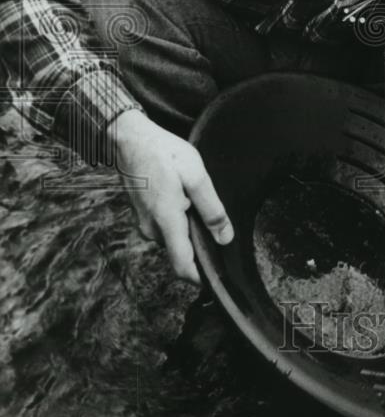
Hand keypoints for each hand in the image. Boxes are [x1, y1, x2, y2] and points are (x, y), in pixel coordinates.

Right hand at [109, 109, 233, 284]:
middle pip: (180, 252)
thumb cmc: (162, 152)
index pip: (183, 267)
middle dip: (198, 243)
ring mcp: (143, 222)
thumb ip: (211, 209)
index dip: (202, 278)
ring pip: (172, 238)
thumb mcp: (195, 175)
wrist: (128, 138)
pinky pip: (163, 226)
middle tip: (212, 218)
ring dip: (187, 227)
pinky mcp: (141, 214)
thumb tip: (225, 237)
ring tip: (194, 199)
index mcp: (166, 221)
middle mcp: (151, 228)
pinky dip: (176, 219)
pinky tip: (182, 196)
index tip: (219, 278)